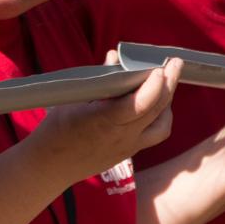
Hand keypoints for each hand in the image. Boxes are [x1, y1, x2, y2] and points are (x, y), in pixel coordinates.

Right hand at [32, 56, 178, 175]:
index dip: (155, 83)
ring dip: (168, 103)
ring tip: (166, 84)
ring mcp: (128, 147)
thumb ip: (99, 80)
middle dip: (169, 83)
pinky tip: (156, 106)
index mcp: (104, 120)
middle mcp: (121, 136)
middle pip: (157, 108)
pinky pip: (155, 134)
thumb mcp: (73, 100)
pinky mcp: (129, 153)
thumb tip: (115, 57)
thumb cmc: (56, 129)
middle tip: (175, 63)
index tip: (159, 66)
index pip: (141, 102)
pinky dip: (161, 117)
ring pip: (162, 125)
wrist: (49, 166)